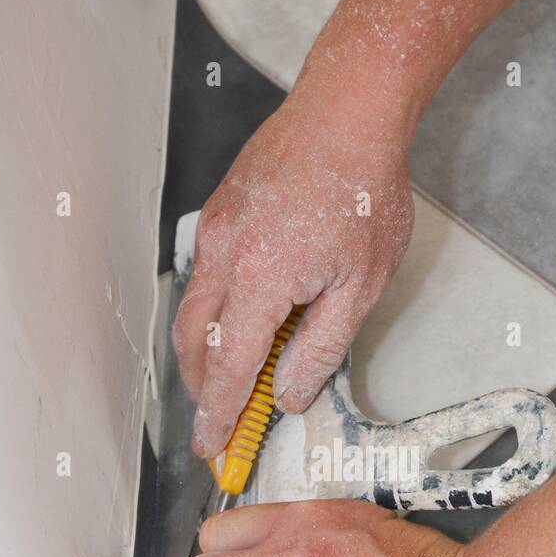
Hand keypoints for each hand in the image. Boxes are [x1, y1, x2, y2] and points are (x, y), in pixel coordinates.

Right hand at [172, 88, 414, 457]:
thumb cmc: (364, 189)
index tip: (213, 446)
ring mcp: (215, 230)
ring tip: (229, 381)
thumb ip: (321, 347)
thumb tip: (289, 393)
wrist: (348, 109)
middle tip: (220, 421)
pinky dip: (210, 313)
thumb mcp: (361, 285)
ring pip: (191, 309)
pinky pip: (202, 277)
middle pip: (193, 342)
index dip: (219, 414)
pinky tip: (237, 323)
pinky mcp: (219, 213)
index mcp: (258, 279)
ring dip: (202, 353)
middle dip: (201, 390)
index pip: (227, 368)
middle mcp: (222, 255)